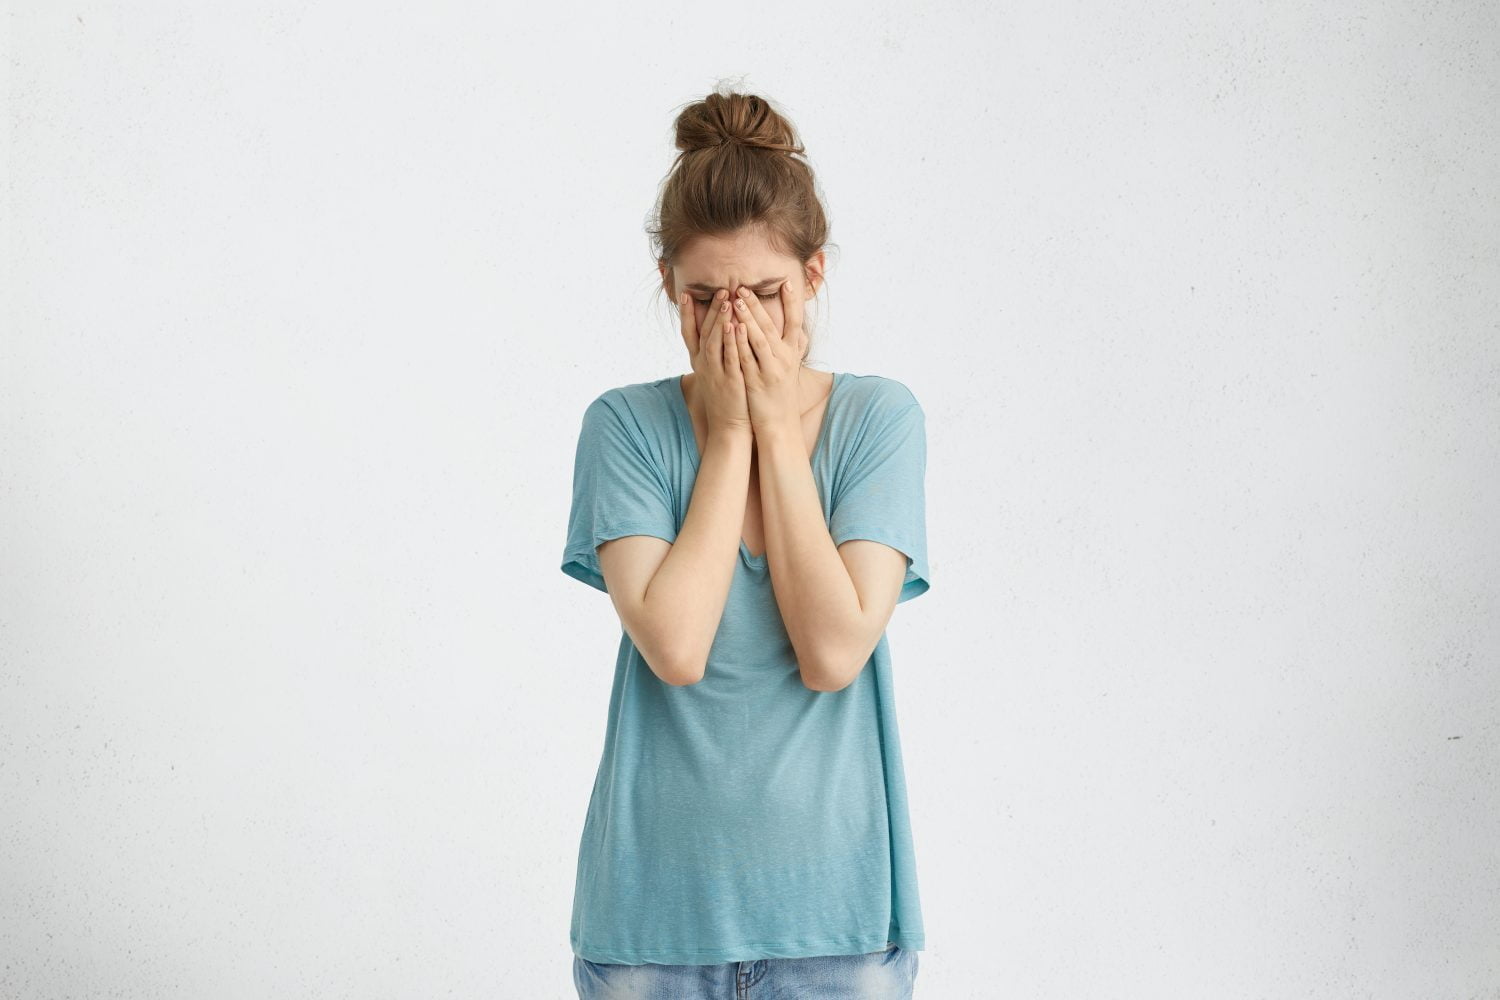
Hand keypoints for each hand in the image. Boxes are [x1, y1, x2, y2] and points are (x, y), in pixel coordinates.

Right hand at [677, 288, 751, 437]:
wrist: (729, 425)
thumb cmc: (726, 395)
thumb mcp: (715, 370)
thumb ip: (716, 350)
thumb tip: (720, 329)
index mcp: (699, 360)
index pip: (688, 332)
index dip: (686, 313)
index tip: (685, 293)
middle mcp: (703, 364)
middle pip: (703, 332)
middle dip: (710, 310)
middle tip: (719, 290)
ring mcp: (715, 372)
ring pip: (715, 342)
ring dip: (720, 320)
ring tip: (726, 301)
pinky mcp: (729, 381)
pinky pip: (729, 357)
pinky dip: (732, 341)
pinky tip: (736, 326)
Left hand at [729, 281, 809, 433]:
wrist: (780, 424)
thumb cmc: (782, 393)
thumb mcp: (792, 367)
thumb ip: (794, 347)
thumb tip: (799, 328)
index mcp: (792, 352)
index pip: (795, 321)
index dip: (792, 302)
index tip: (786, 282)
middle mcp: (785, 358)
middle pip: (772, 326)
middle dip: (758, 305)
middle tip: (743, 287)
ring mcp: (772, 369)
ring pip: (760, 339)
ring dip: (749, 318)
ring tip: (737, 300)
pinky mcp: (758, 381)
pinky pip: (748, 358)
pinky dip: (741, 342)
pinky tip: (734, 328)